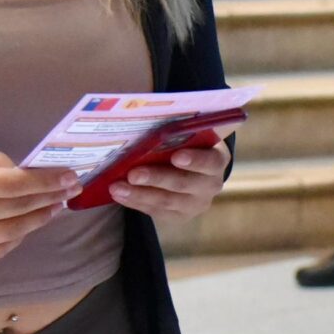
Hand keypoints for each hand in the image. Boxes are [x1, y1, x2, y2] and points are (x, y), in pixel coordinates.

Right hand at [0, 151, 77, 270]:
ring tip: (56, 208)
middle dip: (51, 197)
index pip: (16, 183)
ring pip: (15, 231)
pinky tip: (28, 225)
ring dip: (40, 218)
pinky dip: (18, 237)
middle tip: (72, 190)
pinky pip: (0, 250)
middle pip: (20, 207)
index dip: (47, 181)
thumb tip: (24, 171)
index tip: (69, 176)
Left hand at [107, 127, 236, 222]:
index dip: (195, 160)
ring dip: (139, 194)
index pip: (210, 161)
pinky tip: (119, 195)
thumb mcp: (189, 137)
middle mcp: (210, 185)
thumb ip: (176, 132)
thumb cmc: (187, 146)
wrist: (195, 173)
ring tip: (117, 187)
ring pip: (166, 201)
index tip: (176, 156)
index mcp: (216, 160)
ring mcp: (195, 204)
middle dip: (156, 178)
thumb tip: (145, 116)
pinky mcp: (179, 216)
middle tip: (133, 173)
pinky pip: (156, 211)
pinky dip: (136, 202)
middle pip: (183, 184)